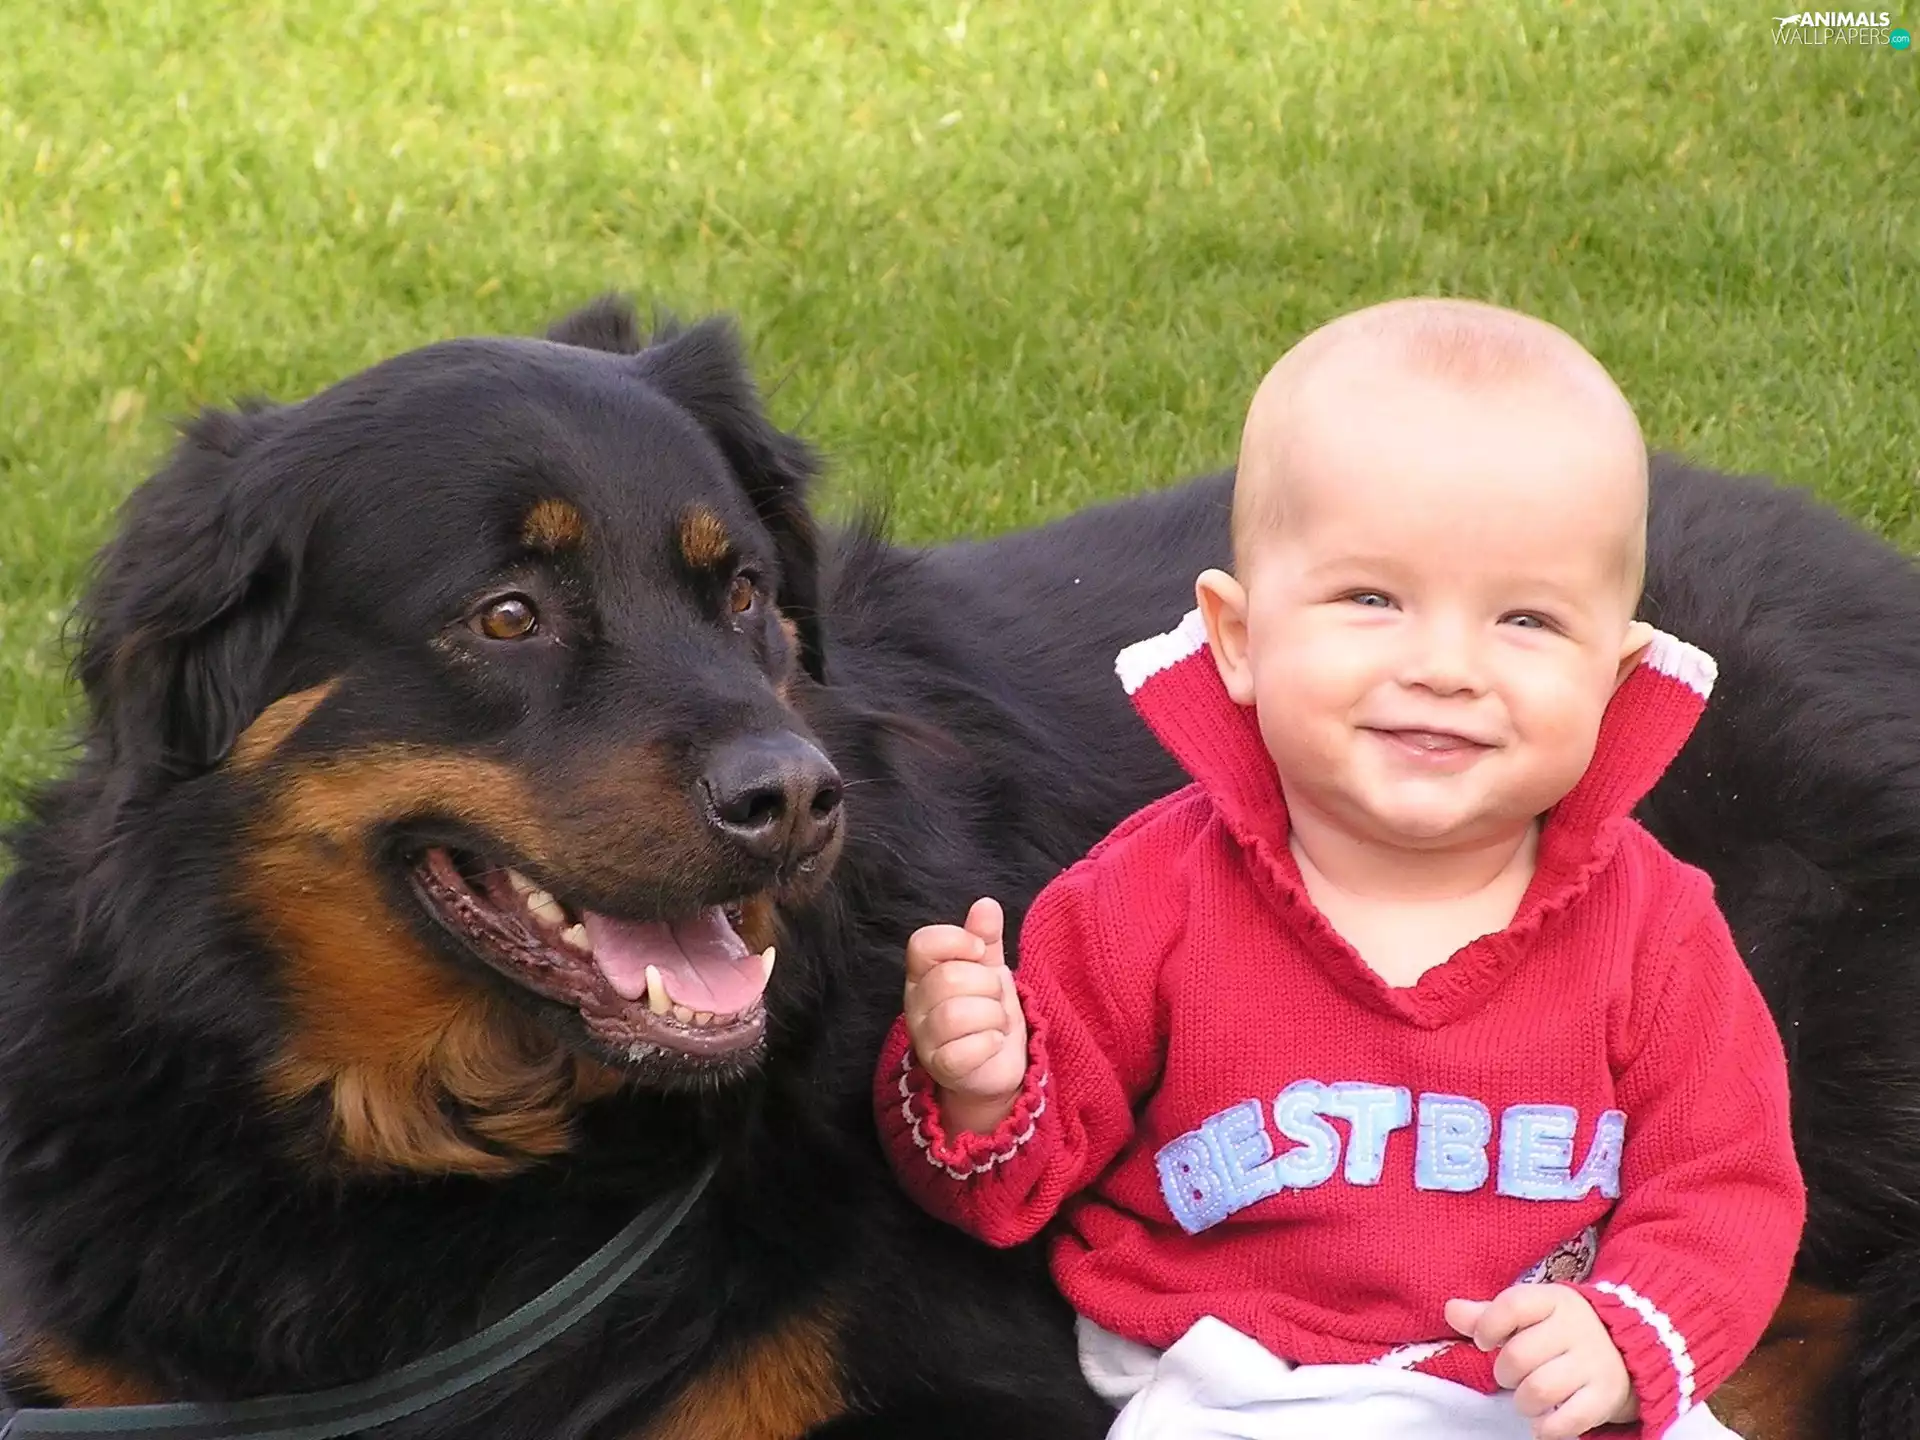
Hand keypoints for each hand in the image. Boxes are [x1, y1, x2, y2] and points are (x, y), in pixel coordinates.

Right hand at [903, 898, 1028, 1133]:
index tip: (980, 953)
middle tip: (993, 997)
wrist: (995, 1063)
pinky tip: (994, 1042)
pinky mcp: (942, 1069)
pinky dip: (990, 1043)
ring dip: (992, 1016)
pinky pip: (963, 1052)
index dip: (958, 941)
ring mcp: (925, 1039)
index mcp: (922, 973)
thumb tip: (986, 904)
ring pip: (955, 1015)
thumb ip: (985, 937)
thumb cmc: (986, 1010)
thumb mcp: (989, 968)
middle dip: (987, 985)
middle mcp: (915, 1004)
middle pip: (948, 978)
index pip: (921, 943)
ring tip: (996, 1022)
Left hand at [1445, 1285, 1636, 1438]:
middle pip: (1519, 1355)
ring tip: (1527, 1398)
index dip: (1488, 1326)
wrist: (1625, 1350)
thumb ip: (1488, 1315)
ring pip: (1540, 1390)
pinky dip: (1547, 1428)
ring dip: (1523, 1402)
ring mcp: (1594, 1364)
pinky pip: (1568, 1421)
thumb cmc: (1560, 1331)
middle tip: (1511, 1375)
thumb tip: (1450, 1310)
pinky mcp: (1605, 1397)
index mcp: (1553, 1301)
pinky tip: (1543, 1422)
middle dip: (1505, 1373)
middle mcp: (1576, 1329)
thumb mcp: (1529, 1314)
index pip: (1512, 1305)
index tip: (1484, 1342)